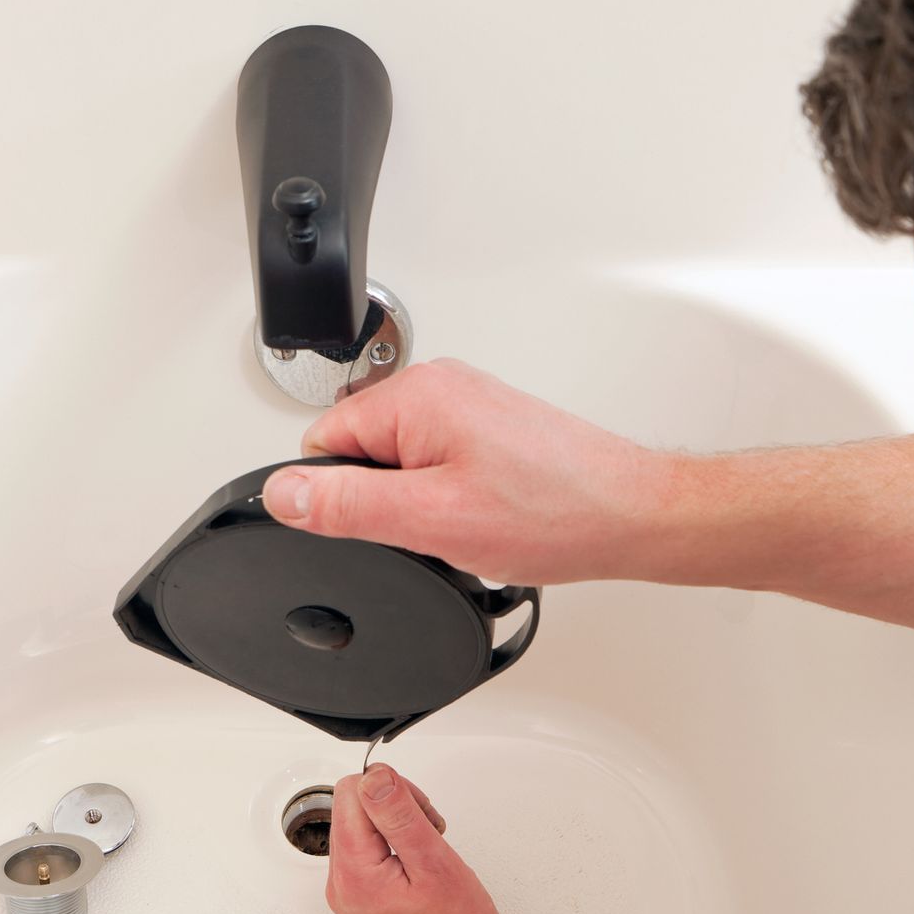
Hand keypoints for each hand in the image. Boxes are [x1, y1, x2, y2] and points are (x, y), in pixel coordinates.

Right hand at [260, 358, 657, 584]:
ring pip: (399, 464)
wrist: (630, 517)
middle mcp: (441, 387)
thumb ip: (347, 505)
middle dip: (383, 500)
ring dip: (420, 503)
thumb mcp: (430, 519)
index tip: (383, 523)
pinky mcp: (489, 429)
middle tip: (436, 526)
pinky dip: (450, 499)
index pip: (323, 444)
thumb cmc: (553, 511)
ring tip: (470, 521)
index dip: (341, 498)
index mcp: (416, 395)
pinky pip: (435, 466)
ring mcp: (467, 406)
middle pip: (360, 453)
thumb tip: (284, 493)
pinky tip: (487, 516)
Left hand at [326, 764, 514, 913]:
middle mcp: (342, 885)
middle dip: (396, 809)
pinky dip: (398, 853)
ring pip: (364, 831)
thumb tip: (375, 776)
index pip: (352, 791)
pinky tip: (422, 872)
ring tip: (429, 858)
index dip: (393, 790)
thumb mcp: (435, 865)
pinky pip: (371, 857)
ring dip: (399, 831)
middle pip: (354, 808)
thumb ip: (400, 815)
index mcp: (353, 872)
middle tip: (431, 835)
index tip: (422, 814)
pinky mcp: (363, 905)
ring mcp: (350, 897)